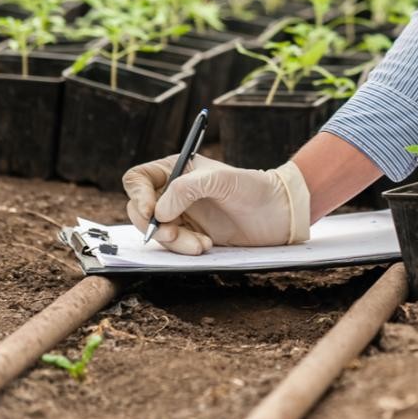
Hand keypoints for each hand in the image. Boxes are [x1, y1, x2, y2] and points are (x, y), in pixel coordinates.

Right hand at [122, 155, 310, 254]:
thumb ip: (186, 189)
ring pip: (157, 232)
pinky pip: (173, 245)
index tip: (151, 213)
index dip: (138, 196)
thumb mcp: (220, 180)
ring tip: (201, 245)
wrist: (279, 213)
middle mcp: (174, 192)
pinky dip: (184, 249)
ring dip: (173, 241)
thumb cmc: (253, 188)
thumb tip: (158, 213)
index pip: (138, 179)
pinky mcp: (192, 234)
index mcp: (176, 170)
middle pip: (141, 210)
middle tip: (173, 233)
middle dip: (153, 226)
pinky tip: (206, 246)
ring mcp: (182, 214)